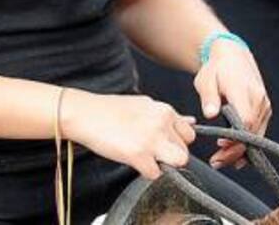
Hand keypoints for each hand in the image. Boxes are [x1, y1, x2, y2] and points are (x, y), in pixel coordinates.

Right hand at [60, 89, 195, 180]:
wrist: (87, 114)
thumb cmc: (112, 110)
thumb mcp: (145, 105)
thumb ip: (168, 116)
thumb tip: (191, 121)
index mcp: (165, 110)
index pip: (189, 134)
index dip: (178, 143)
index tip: (166, 145)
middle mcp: (162, 123)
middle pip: (185, 150)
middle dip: (172, 156)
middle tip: (154, 154)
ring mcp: (152, 139)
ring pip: (179, 162)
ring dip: (165, 165)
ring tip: (149, 160)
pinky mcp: (138, 155)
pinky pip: (156, 173)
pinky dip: (147, 172)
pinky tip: (135, 163)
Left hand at [194, 39, 271, 168]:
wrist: (233, 56)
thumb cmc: (217, 68)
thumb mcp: (206, 80)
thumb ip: (209, 97)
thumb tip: (210, 113)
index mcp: (245, 90)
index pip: (246, 121)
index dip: (235, 139)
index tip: (220, 148)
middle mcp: (259, 99)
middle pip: (252, 132)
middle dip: (235, 151)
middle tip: (216, 162)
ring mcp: (264, 105)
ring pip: (257, 135)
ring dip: (240, 151)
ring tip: (220, 160)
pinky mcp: (264, 110)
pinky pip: (258, 132)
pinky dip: (247, 145)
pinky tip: (233, 154)